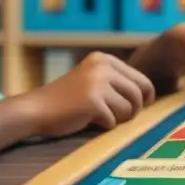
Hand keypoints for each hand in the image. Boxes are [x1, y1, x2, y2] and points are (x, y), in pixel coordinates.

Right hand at [24, 52, 155, 136]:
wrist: (35, 109)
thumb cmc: (67, 100)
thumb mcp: (93, 80)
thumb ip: (116, 81)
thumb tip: (149, 94)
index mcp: (105, 59)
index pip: (142, 79)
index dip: (146, 97)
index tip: (140, 107)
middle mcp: (103, 67)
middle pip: (139, 94)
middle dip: (134, 110)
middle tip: (121, 117)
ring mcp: (97, 83)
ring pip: (129, 109)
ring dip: (118, 119)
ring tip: (101, 117)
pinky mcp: (93, 102)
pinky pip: (112, 121)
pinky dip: (103, 125)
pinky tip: (87, 120)